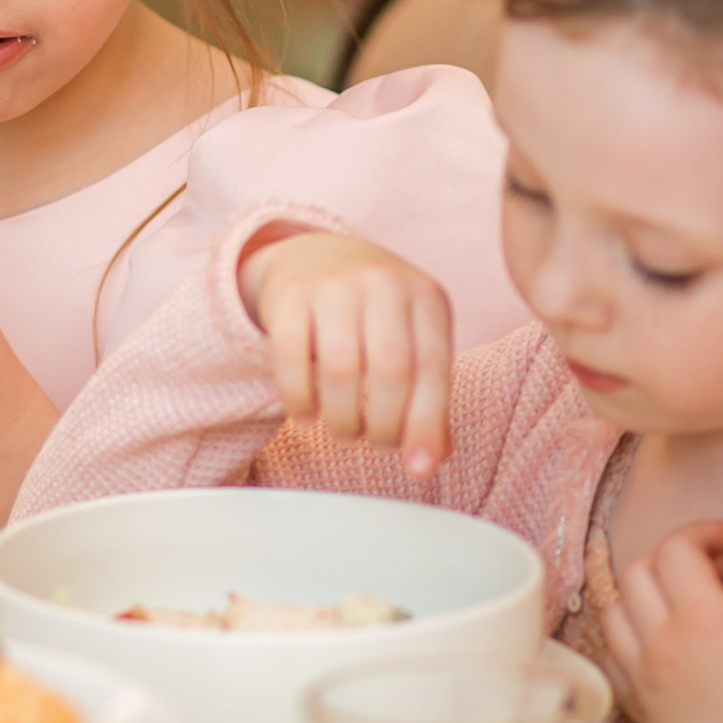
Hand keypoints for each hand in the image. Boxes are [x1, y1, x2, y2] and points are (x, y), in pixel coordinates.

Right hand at [237, 232, 455, 476]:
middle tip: (376, 442)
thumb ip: (427, 401)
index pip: (432, 368)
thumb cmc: (375, 315)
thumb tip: (426, 462)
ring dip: (342, 418)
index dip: (425, 424)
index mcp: (427, 297)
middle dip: (383, 425)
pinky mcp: (290, 294)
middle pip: (389, 370)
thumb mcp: (413, 343)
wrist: (316, 256)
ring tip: (345, 431)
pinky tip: (305, 414)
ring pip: (340, 368)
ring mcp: (334, 284)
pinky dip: (298, 397)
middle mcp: (383, 283)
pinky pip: (290, 356)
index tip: (416, 466)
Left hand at [603, 520, 722, 722]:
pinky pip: (611, 652)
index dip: (702, 533)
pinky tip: (665, 640)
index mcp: (702, 620)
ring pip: (615, 607)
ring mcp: (641, 677)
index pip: (676, 548)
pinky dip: (630, 634)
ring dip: (646, 594)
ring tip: (685, 604)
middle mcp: (660, 644)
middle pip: (638, 570)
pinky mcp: (637, 705)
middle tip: (713, 572)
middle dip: (674, 558)